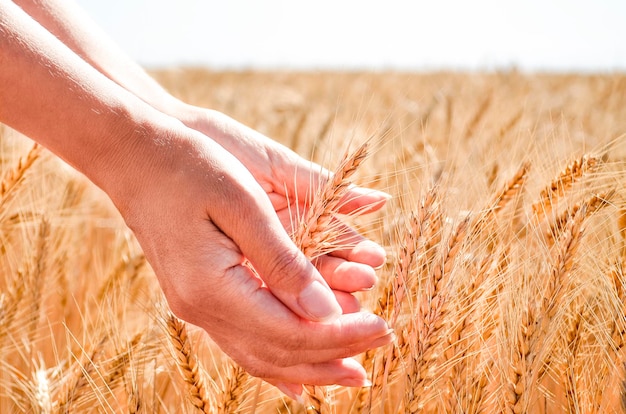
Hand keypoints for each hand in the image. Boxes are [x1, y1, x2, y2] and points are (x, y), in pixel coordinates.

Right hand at [117, 120, 392, 393]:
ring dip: (309, 366)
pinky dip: (277, 360)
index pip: (289, 332)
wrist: (131, 155)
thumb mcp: (241, 202)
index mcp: (212, 287)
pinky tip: (297, 375)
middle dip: (333, 356)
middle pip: (277, 353)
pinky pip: (242, 343)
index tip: (383, 326)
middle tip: (381, 348)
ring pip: (260, 357)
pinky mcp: (198, 297)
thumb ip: (283, 260)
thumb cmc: (188, 165)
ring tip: (351, 371)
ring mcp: (196, 307)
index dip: (340, 335)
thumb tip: (325, 311)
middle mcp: (201, 309)